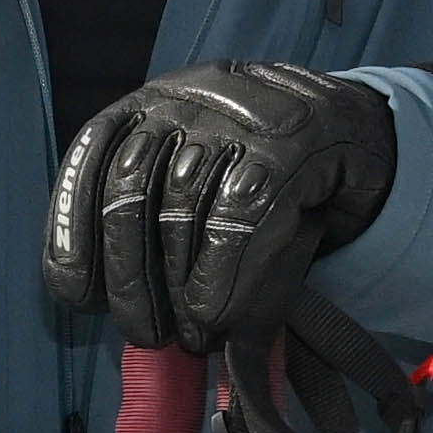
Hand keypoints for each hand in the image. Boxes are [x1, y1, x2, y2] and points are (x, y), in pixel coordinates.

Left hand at [44, 57, 401, 355]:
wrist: (357, 137)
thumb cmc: (263, 178)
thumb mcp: (197, 187)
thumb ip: (148, 224)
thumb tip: (100, 303)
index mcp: (152, 103)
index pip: (91, 157)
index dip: (74, 232)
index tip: (78, 297)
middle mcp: (188, 97)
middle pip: (130, 189)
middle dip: (129, 278)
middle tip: (148, 335)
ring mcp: (239, 113)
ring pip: (182, 205)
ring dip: (179, 289)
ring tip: (193, 335)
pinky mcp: (291, 140)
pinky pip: (239, 214)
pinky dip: (221, 276)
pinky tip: (217, 316)